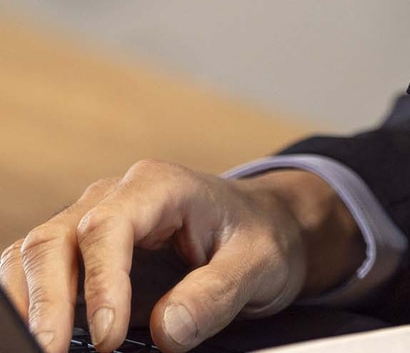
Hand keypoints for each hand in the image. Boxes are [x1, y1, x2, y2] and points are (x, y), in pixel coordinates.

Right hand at [0, 162, 363, 352]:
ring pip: (35, 253)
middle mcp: (117, 195)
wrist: (265, 226)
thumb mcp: (259, 264)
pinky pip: (38, 272)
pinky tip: (45, 338)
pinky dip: (31, 304)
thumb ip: (218, 293)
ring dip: (29, 304)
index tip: (108, 338)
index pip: (109, 226)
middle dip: (47, 301)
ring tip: (41, 349)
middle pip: (57, 238)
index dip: (101, 283)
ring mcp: (93, 220)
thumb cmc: (260, 237)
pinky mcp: (83, 253)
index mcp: (161, 186)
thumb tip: (168, 330)